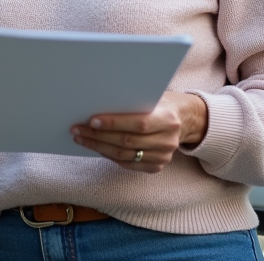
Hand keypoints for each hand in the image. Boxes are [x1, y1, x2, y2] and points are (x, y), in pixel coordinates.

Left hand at [71, 92, 207, 173]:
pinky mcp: (156, 166)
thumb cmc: (162, 103)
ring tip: (81, 138)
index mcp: (168, 119)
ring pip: (124, 155)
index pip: (138, 124)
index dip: (114, 123)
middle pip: (127, 141)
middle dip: (98, 135)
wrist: (186, 120)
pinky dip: (109, 155)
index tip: (92, 120)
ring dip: (99, 147)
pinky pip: (128, 164)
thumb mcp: (153, 97)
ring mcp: (163, 156)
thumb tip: (98, 101)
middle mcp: (167, 140)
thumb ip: (132, 101)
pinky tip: (96, 147)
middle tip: (78, 129)